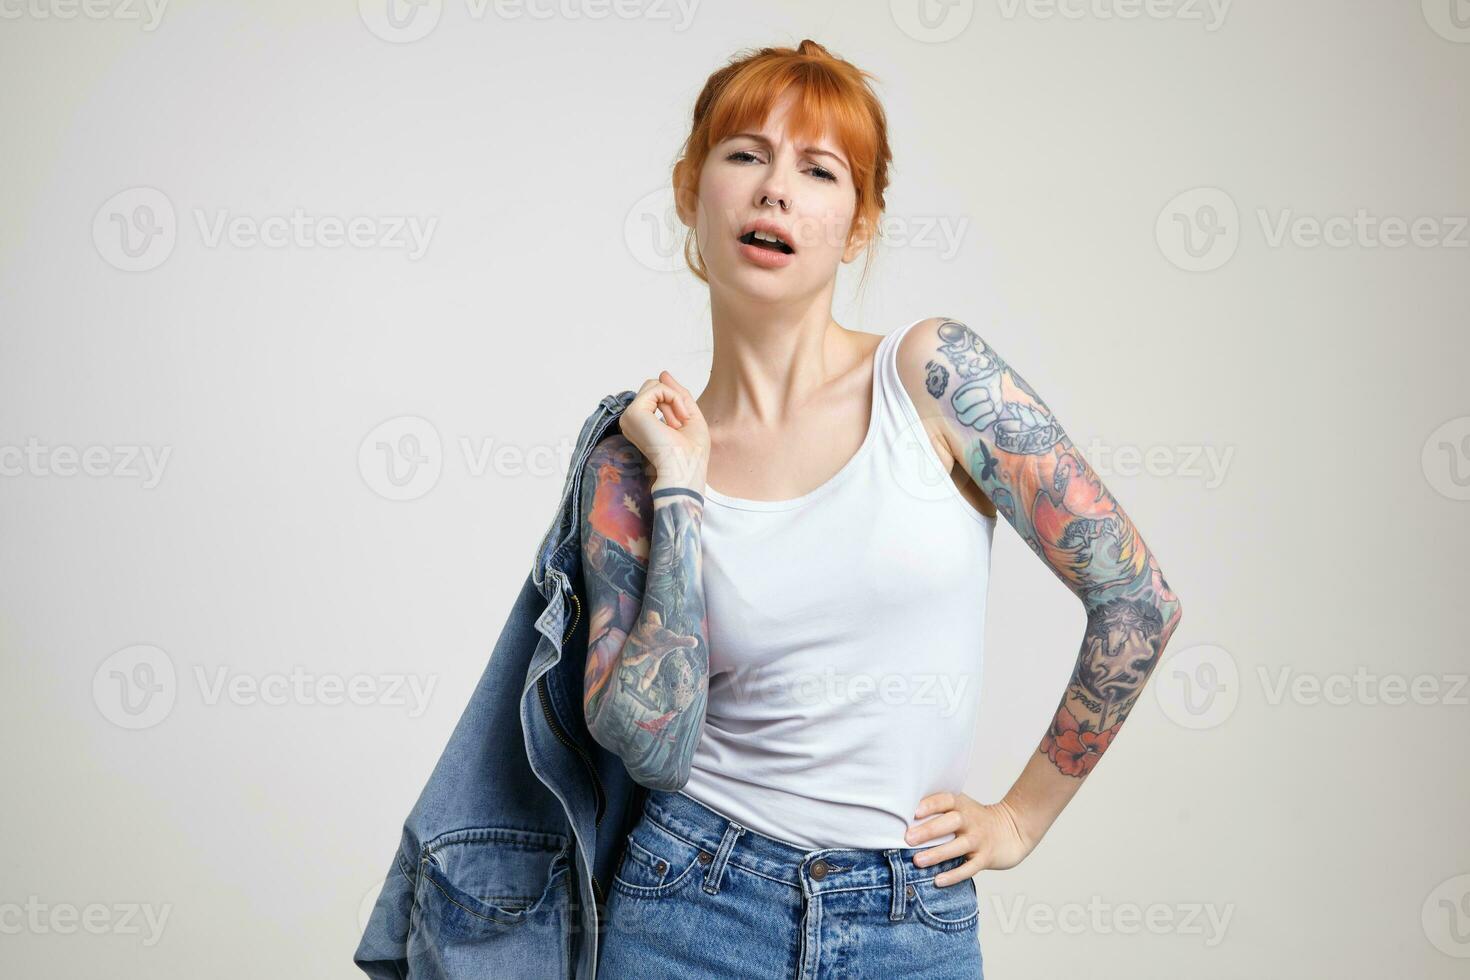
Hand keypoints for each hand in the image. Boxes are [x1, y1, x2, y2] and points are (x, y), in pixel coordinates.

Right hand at [618, 371, 709, 490]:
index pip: (656, 395)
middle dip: (675, 398)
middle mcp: (633, 421)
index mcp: (643, 424)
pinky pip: (656, 388)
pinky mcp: (634, 413)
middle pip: (654, 387)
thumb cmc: (690, 454)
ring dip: (675, 399)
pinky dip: (673, 397)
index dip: (675, 401)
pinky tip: (678, 418)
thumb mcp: (690, 417)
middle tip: (682, 423)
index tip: (682, 421)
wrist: (685, 471)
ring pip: (655, 385)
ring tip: (680, 422)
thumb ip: (677, 394)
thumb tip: (663, 373)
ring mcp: (630, 417)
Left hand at [905, 791, 1037, 885]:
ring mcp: (980, 840)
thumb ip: (940, 810)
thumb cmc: (976, 820)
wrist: (1013, 830)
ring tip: (918, 861)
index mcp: (962, 805)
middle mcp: (972, 821)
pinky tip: (938, 880)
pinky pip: (969, 868)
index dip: (931, 805)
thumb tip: (904, 815)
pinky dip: (954, 875)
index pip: (946, 800)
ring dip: (938, 854)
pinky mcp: (986, 858)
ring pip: (959, 846)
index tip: (914, 812)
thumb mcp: (962, 807)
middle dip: (929, 830)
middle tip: (908, 838)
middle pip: (951, 822)